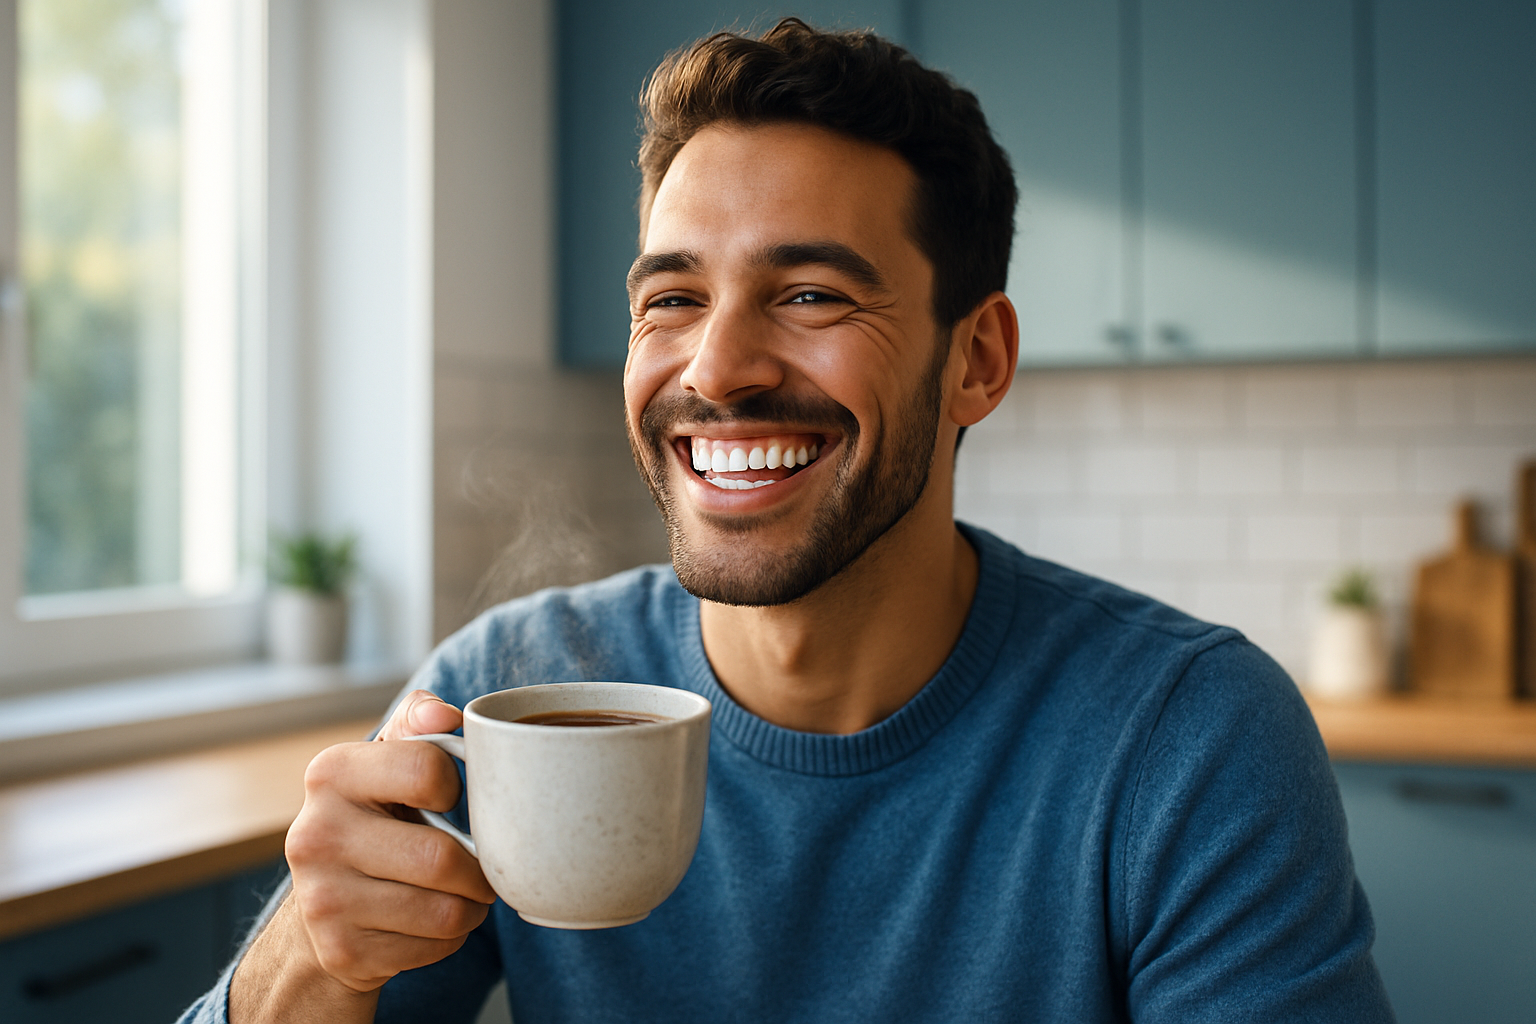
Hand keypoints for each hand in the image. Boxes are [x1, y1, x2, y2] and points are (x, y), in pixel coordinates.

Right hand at [230, 691, 497, 1021]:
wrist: (326, 901)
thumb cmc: (378, 815)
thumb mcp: (389, 759)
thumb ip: (418, 722)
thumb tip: (445, 714)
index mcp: (332, 773)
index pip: (426, 769)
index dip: (456, 785)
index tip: (450, 797)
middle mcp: (316, 835)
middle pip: (441, 858)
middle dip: (479, 866)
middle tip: (480, 863)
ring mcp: (323, 899)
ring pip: (445, 911)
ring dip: (471, 904)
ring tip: (460, 891)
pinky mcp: (341, 949)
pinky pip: (434, 945)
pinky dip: (450, 936)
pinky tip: (432, 919)